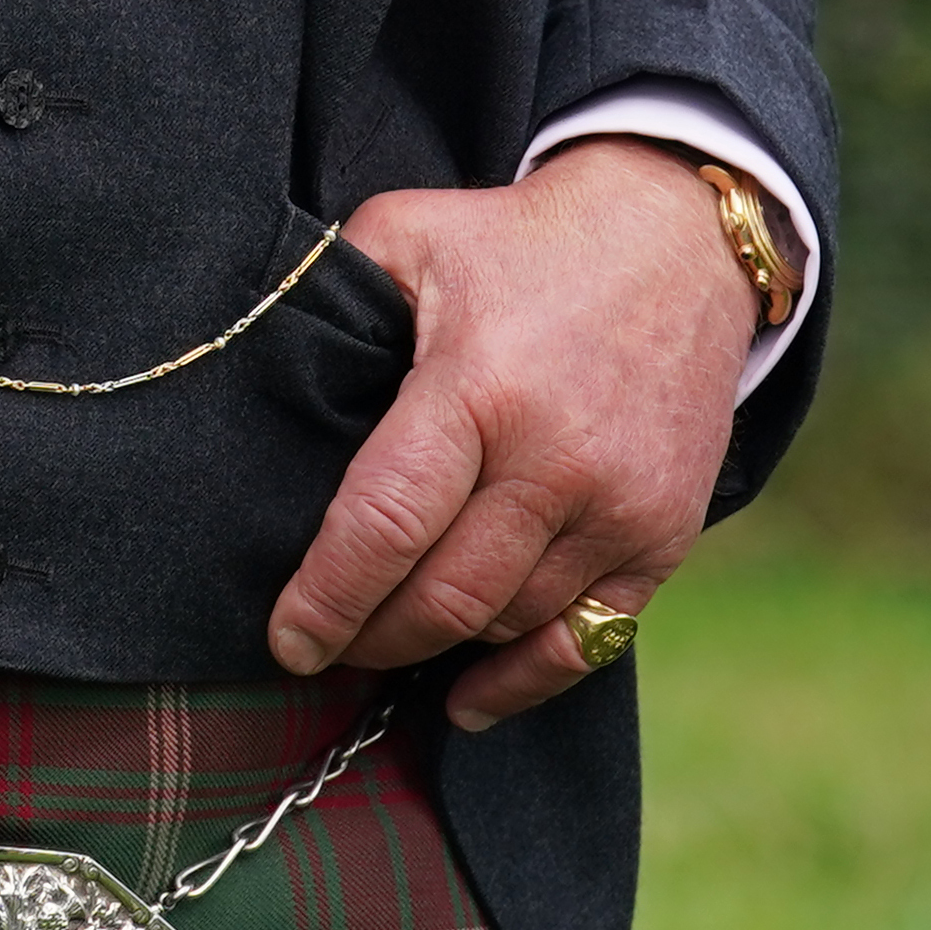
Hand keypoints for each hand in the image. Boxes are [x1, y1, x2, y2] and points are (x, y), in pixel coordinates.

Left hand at [266, 138, 758, 728]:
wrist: (677, 242)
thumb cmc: (517, 242)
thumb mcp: (408, 232)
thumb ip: (327, 288)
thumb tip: (252, 355)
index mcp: (479, 387)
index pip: (386, 523)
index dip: (328, 596)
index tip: (285, 640)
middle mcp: (555, 461)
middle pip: (444, 595)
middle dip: (370, 636)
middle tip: (323, 645)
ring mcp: (619, 507)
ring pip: (508, 622)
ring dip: (437, 645)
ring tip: (382, 640)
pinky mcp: (664, 536)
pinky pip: (590, 640)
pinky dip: (524, 680)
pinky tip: (467, 697)